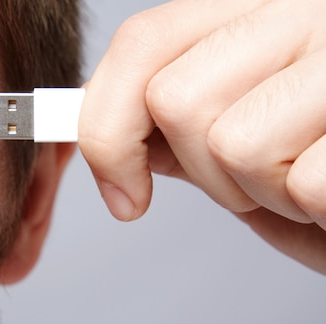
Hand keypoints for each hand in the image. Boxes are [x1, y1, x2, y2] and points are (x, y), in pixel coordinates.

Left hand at [79, 0, 325, 272]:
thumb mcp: (243, 136)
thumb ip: (178, 126)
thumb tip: (109, 132)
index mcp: (257, 5)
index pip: (143, 42)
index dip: (108, 123)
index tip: (120, 189)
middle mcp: (306, 6)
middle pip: (176, 99)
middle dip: (204, 170)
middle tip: (259, 180)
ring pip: (230, 144)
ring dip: (261, 193)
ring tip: (306, 180)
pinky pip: (303, 184)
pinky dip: (312, 213)